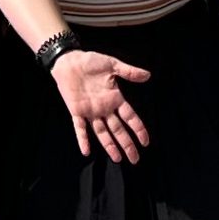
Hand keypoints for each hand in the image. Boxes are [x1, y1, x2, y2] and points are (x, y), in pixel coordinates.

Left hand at [51, 45, 155, 162]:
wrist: (70, 61)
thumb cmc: (91, 62)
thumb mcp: (112, 65)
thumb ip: (129, 72)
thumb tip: (148, 75)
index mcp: (115, 98)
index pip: (130, 117)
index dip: (138, 129)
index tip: (145, 142)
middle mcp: (104, 109)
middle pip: (118, 129)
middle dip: (127, 144)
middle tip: (135, 159)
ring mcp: (91, 112)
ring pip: (102, 132)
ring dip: (109, 145)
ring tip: (118, 159)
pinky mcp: (76, 111)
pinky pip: (80, 128)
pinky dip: (83, 139)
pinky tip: (86, 151)